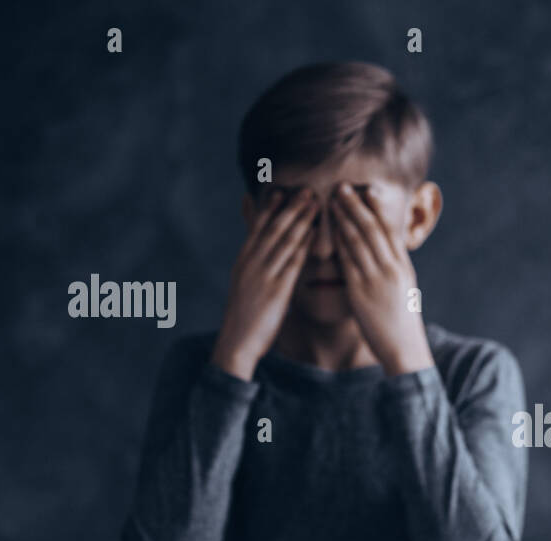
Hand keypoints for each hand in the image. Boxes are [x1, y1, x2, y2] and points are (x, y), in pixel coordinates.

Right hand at [213, 188, 316, 379]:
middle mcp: (251, 263)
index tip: (281, 190)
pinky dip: (302, 245)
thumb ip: (254, 269)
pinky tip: (313, 233)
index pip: (258, 229)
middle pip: (272, 229)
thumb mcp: (245, 287)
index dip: (270, 208)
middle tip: (305, 188)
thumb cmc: (245, 318)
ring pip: (283, 241)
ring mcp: (262, 275)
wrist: (236, 342)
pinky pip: (291, 263)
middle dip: (289, 207)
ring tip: (314, 202)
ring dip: (300, 219)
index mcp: (244, 261)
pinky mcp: (275, 290)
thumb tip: (260, 257)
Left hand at [329, 182, 432, 374]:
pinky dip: (339, 242)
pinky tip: (330, 229)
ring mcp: (377, 279)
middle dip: (357, 206)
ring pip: (359, 240)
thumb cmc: (402, 324)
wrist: (404, 349)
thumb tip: (385, 260)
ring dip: (345, 217)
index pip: (390, 231)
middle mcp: (392, 269)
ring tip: (333, 200)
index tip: (367, 191)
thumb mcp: (403, 293)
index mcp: (403, 268)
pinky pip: (349, 261)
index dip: (377, 209)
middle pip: (373, 229)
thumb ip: (393, 273)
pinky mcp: (362, 292)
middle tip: (344, 186)